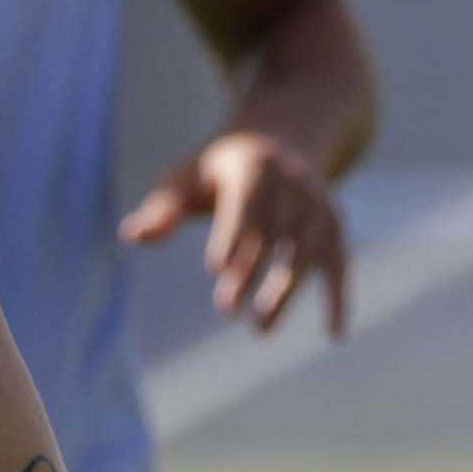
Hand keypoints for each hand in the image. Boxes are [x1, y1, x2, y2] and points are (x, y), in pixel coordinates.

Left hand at [124, 128, 349, 336]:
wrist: (281, 138)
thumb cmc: (218, 169)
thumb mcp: (186, 176)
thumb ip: (163, 207)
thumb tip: (133, 236)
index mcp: (255, 166)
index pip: (245, 205)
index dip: (233, 235)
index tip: (216, 270)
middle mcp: (294, 183)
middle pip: (274, 232)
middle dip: (251, 271)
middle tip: (225, 311)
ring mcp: (318, 205)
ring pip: (306, 251)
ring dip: (286, 290)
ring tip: (261, 330)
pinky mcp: (334, 225)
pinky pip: (340, 262)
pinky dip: (339, 295)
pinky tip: (334, 333)